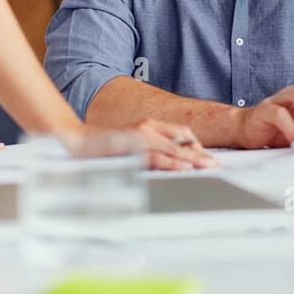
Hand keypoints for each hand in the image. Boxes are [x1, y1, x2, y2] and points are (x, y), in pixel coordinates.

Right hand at [74, 120, 218, 170]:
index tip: (208, 157)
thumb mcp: (131, 145)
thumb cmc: (103, 146)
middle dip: (202, 154)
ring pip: (174, 149)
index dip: (197, 144)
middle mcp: (147, 127)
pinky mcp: (131, 147)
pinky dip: (173, 163)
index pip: (181, 132)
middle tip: (217, 164)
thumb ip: (150, 149)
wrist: (76, 141)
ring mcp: (139, 136)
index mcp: (149, 126)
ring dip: (193, 159)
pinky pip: (157, 156)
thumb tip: (171, 158)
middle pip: (182, 141)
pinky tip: (185, 168)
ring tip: (209, 167)